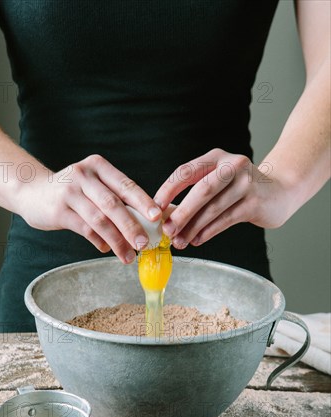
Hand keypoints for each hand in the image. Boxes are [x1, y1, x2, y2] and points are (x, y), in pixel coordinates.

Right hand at [16, 154, 161, 262]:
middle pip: (113, 204)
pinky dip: (99, 241)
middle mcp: (83, 175)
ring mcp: (69, 192)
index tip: (157, 218)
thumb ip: (115, 198)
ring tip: (128, 255)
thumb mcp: (93, 185)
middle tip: (145, 243)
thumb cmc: (72, 192)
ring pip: (99, 219)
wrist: (32, 192)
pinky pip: (84, 229)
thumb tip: (147, 222)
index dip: (143, 202)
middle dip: (131, 226)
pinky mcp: (58, 210)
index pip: (126, 185)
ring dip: (117, 240)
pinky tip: (107, 249)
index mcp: (98, 166)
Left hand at [154, 148, 292, 248]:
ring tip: (180, 241)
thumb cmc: (240, 189)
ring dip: (193, 228)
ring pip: (213, 208)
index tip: (155, 207)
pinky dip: (208, 232)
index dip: (168, 190)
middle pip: (201, 190)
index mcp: (216, 157)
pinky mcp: (254, 202)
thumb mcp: (218, 181)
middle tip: (167, 230)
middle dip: (182, 212)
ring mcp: (246, 183)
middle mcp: (232, 165)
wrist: (279, 191)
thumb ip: (195, 194)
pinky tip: (197, 240)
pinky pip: (226, 219)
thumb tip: (166, 218)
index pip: (186, 171)